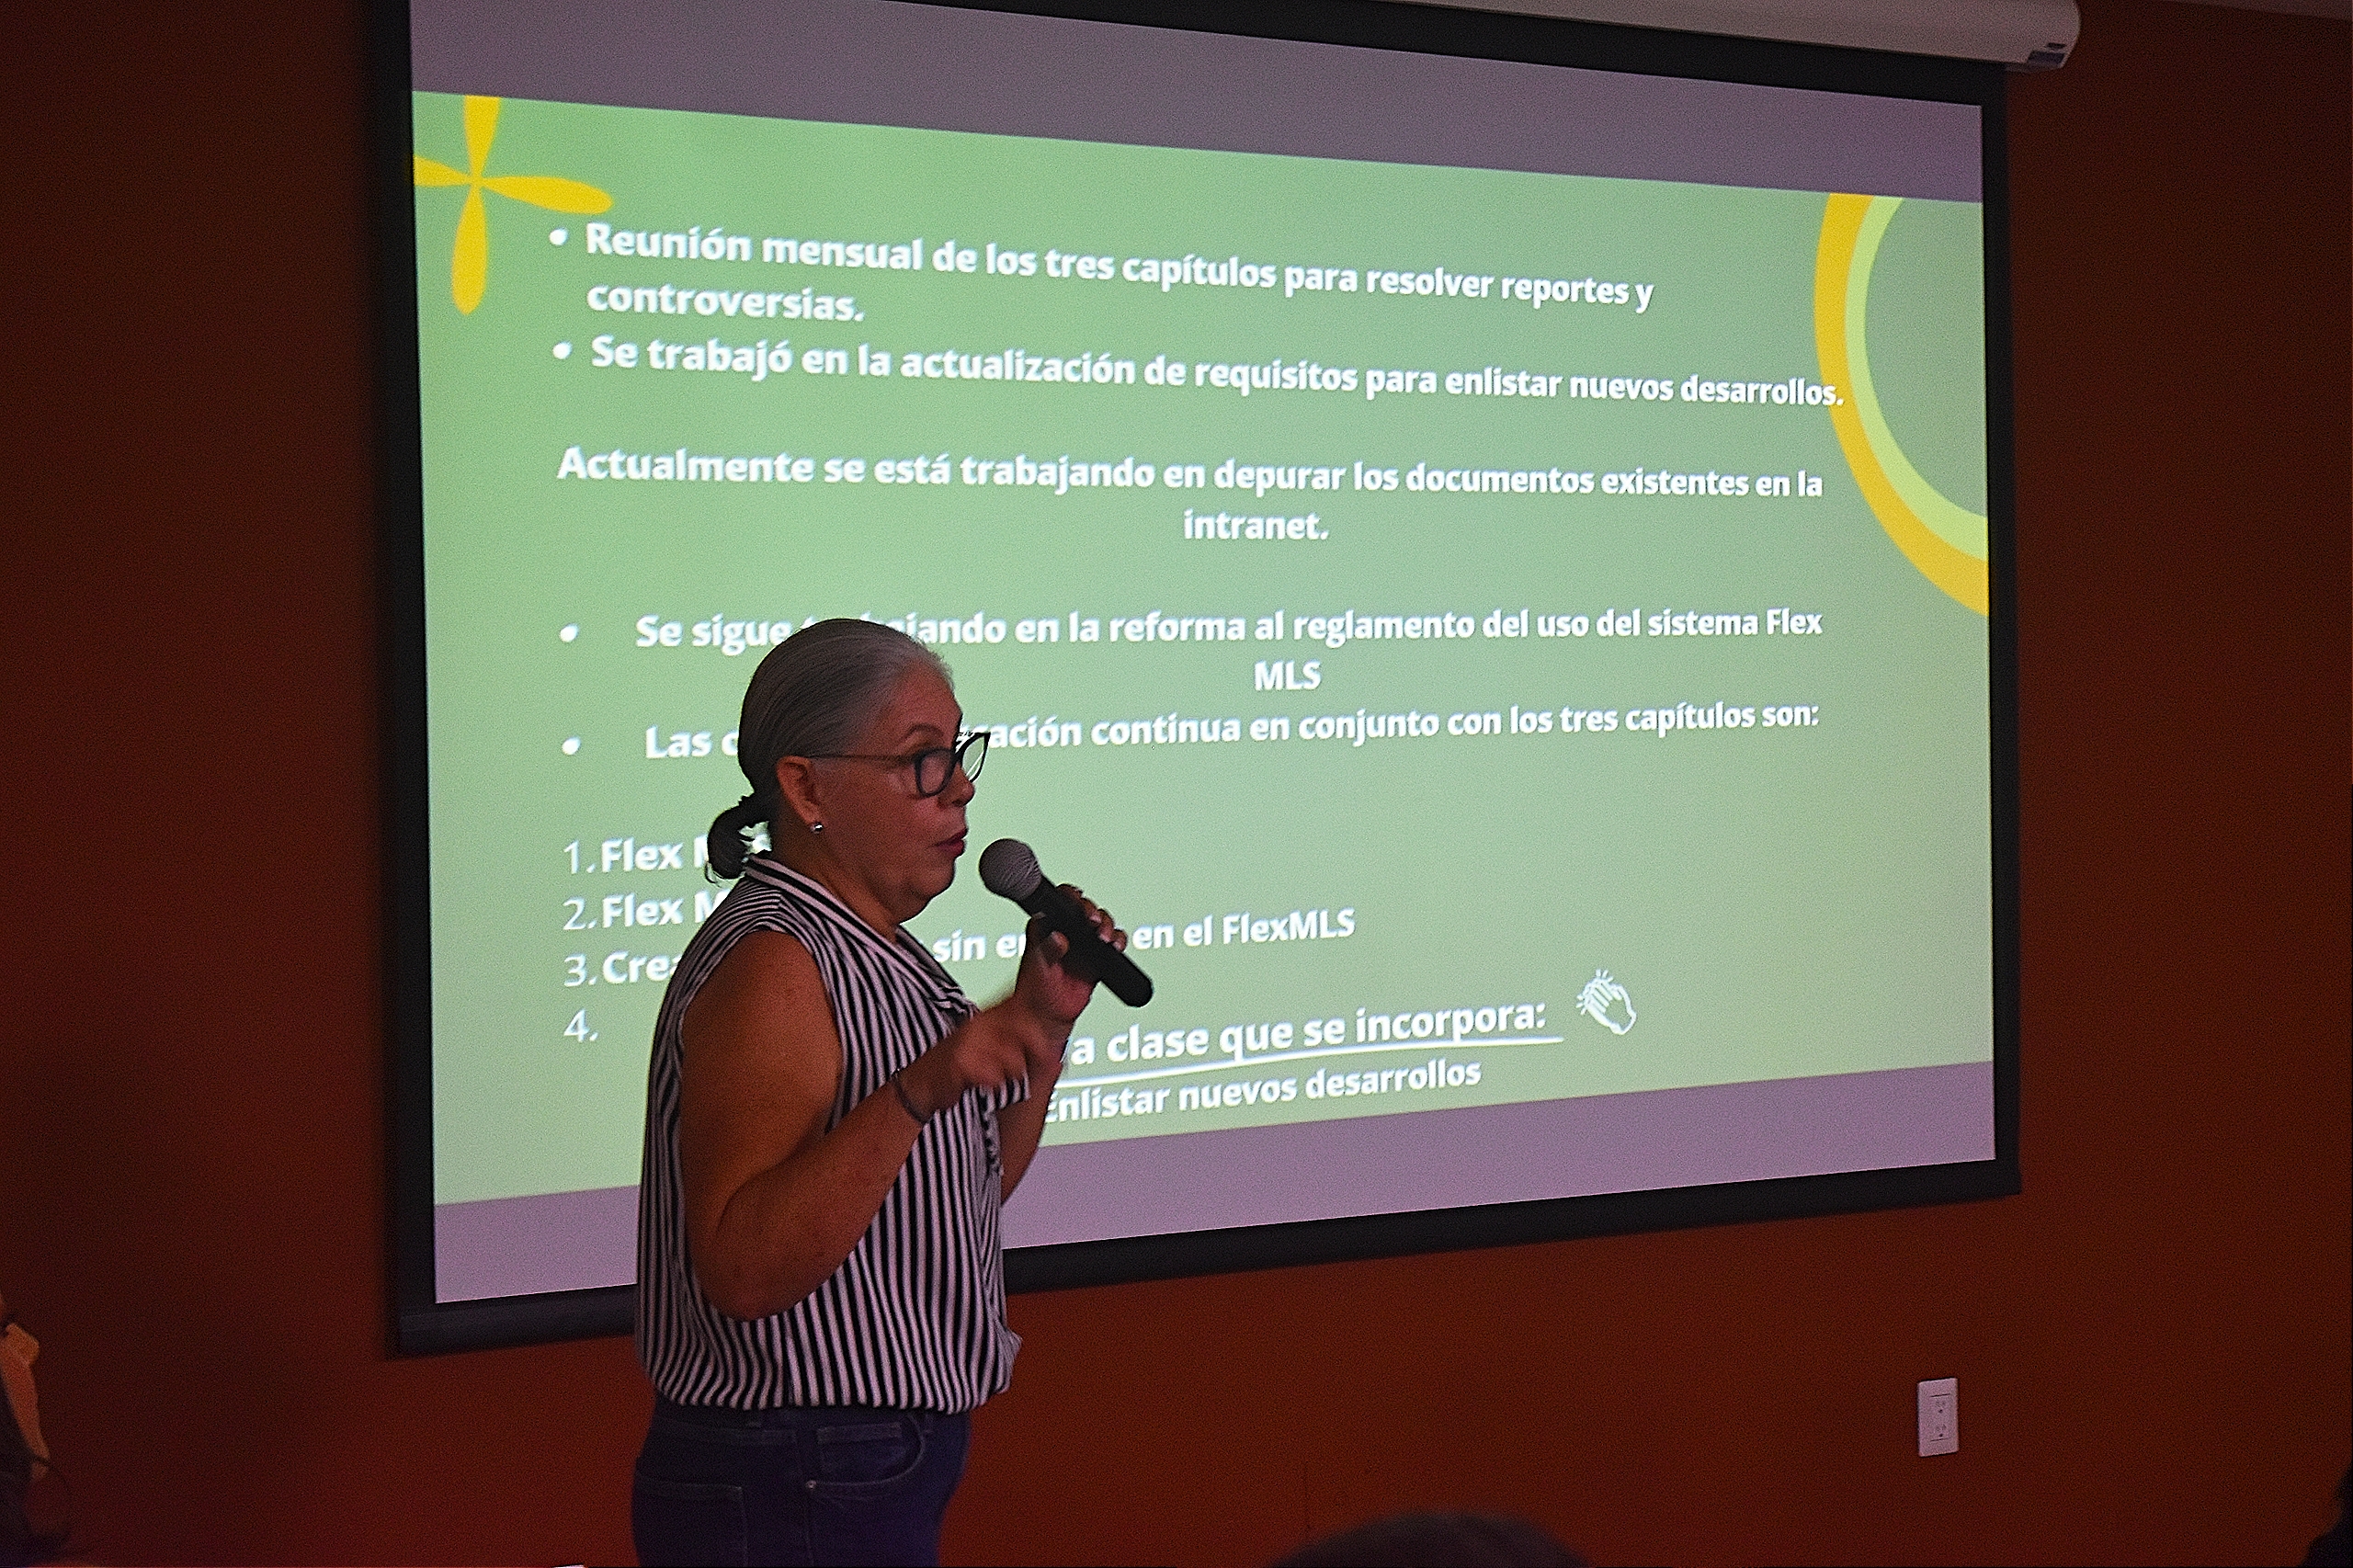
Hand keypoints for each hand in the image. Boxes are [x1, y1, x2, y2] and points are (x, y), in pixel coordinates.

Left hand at [1015, 884, 1120, 1034]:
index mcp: (1046, 927)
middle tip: (1094, 923)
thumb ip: (1048, 951)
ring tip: (1105, 938)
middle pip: (1085, 909)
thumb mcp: (1039, 967)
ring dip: (1107, 925)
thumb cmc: (1035, 991)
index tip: (1078, 899)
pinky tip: (1115, 945)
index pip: (1060, 902)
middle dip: (1093, 912)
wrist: (1047, 1015)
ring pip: (1101, 923)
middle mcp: (1066, 931)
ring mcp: (1082, 944)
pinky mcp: (1096, 958)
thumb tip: (1058, 938)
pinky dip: (1118, 941)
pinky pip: (1113, 942)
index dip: (1070, 896)